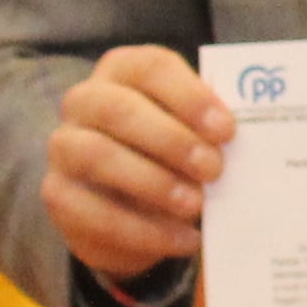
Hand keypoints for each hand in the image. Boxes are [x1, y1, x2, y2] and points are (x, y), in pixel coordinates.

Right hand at [43, 43, 232, 287]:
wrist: (129, 207)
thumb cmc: (171, 154)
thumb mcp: (191, 134)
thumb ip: (209, 130)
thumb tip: (249, 142)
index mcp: (123, 70)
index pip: (151, 67)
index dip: (189, 96)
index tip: (226, 129)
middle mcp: (85, 100)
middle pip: (119, 109)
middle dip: (172, 140)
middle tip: (214, 168)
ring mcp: (64, 146)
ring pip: (99, 155)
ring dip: (154, 182)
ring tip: (196, 205)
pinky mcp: (57, 194)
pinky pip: (95, 212)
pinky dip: (145, 230)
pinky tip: (184, 239)